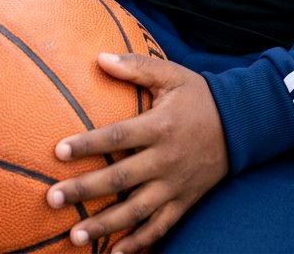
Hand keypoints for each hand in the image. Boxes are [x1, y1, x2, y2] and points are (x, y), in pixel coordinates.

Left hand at [47, 53, 228, 251]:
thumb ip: (136, 66)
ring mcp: (175, 185)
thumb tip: (100, 58)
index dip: (88, 145)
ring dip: (104, 225)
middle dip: (84, 190)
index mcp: (160, 126)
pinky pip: (160, 228)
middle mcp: (166, 159)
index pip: (117, 137)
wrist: (240, 125)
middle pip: (120, 179)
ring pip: (136, 211)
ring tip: (75, 235)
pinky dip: (138, 244)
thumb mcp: (171, 74)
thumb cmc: (198, 96)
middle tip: (52, 198)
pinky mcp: (184, 202)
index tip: (58, 151)